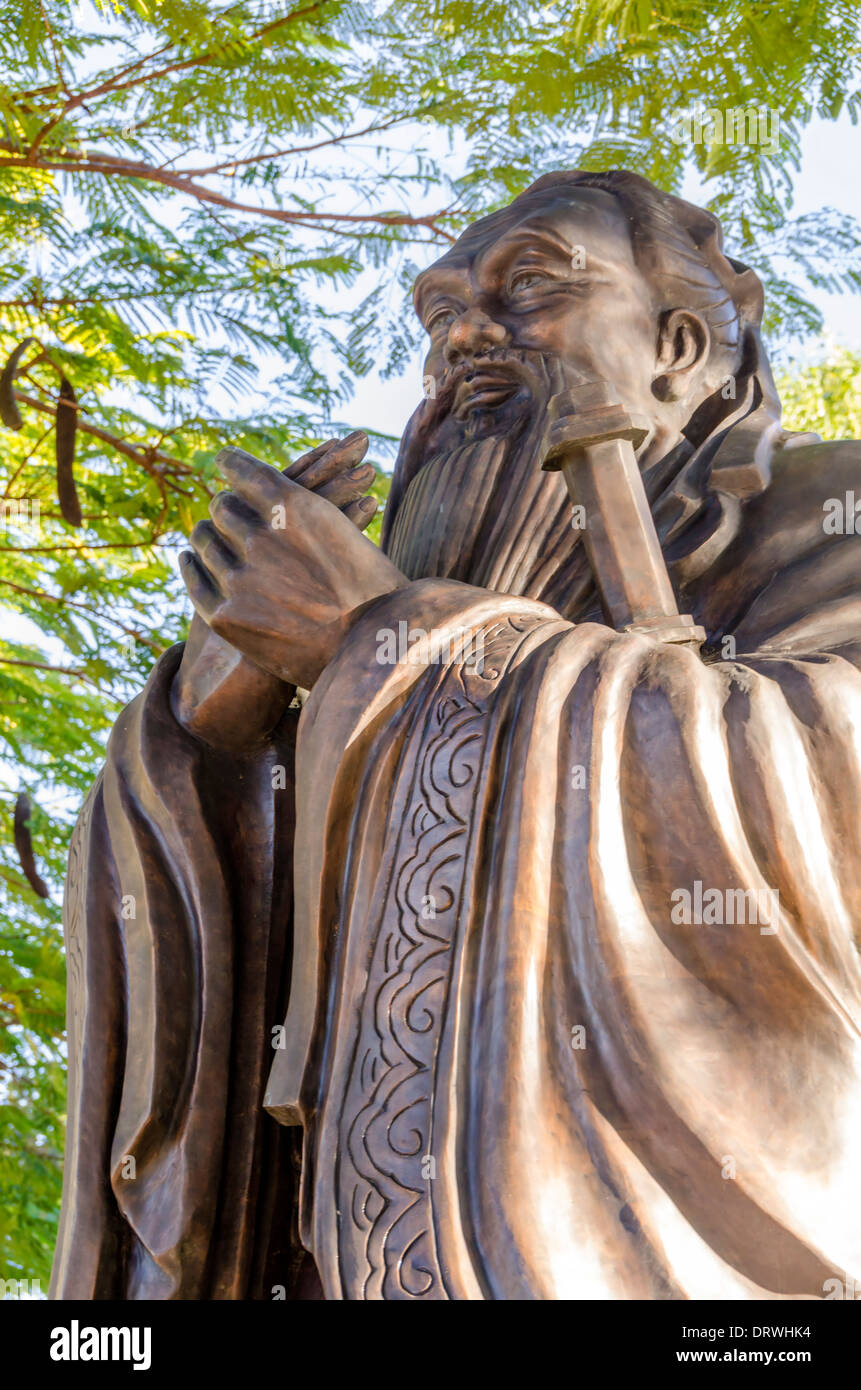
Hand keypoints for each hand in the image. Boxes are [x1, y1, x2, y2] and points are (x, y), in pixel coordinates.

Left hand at [180, 445, 406, 689]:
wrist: (371, 655)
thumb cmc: (373, 595)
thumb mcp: (349, 536)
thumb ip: (310, 516)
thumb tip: (285, 503)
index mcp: (293, 506)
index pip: (242, 470)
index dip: (232, 465)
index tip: (225, 462)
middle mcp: (260, 536)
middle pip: (222, 506)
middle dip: (226, 506)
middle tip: (225, 509)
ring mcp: (239, 578)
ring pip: (204, 540)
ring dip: (208, 534)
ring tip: (209, 534)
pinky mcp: (225, 616)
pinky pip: (194, 579)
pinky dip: (190, 564)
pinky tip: (189, 558)